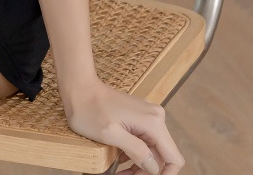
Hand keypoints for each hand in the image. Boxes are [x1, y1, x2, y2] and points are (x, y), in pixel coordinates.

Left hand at [63, 78, 184, 173]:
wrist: (79, 86)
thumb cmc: (90, 110)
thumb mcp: (111, 134)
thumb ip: (136, 151)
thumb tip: (154, 168)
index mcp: (153, 123)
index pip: (174, 158)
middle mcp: (156, 118)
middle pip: (162, 156)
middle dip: (146, 171)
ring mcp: (148, 116)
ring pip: (152, 150)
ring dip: (139, 164)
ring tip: (120, 171)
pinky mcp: (139, 116)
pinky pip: (144, 141)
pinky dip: (135, 153)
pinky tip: (119, 158)